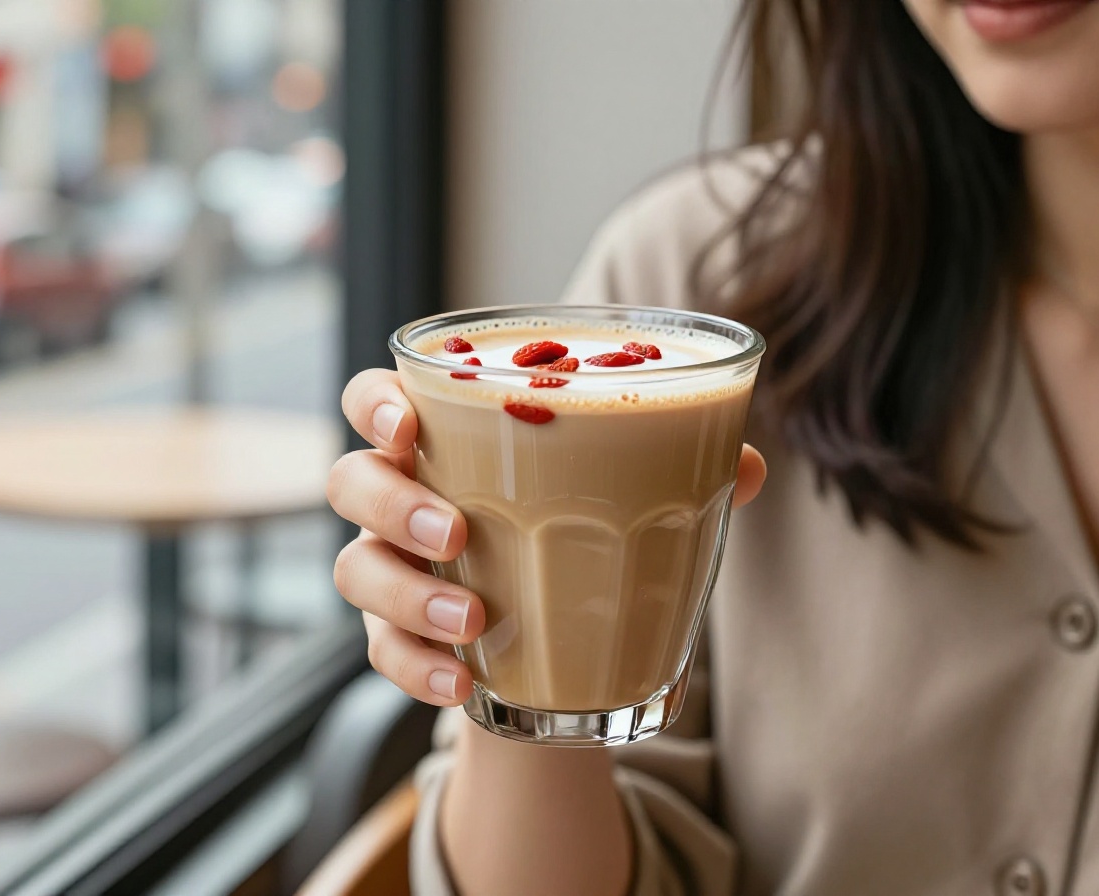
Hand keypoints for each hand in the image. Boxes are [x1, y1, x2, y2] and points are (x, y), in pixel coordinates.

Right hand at [328, 369, 766, 707]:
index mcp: (445, 440)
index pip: (374, 398)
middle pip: (351, 481)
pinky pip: (381, 653)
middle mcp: (399, 498)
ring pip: (355, 570)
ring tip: (474, 620)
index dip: (375, 403)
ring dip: (408, 594)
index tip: (409, 424)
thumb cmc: (583, 531)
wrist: (562, 640)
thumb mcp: (629, 495)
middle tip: (454, 530)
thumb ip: (681, 468)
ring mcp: (390, 570)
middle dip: (392, 503)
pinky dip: (417, 668)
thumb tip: (748, 465)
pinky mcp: (395, 639)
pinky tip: (462, 682)